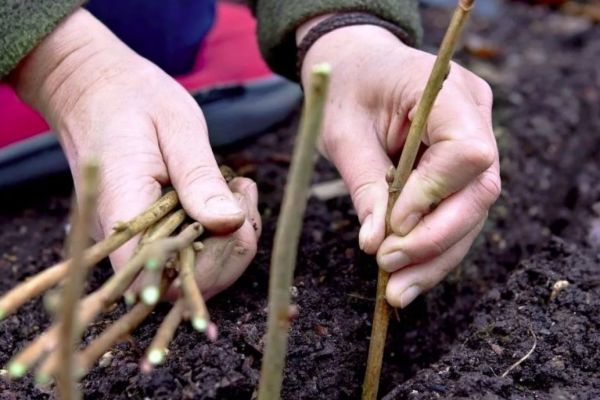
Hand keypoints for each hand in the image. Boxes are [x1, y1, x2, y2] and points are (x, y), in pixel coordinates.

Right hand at [10, 9, 260, 298]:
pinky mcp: (146, 230)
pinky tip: (230, 195)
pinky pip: (185, 250)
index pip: (161, 278)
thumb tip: (230, 223)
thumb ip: (200, 179)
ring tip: (241, 190)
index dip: (209, 268)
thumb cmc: (131, 99)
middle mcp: (122, 237)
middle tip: (245, 196)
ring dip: (229, 240)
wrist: (90, 87)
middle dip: (231, 250)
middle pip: (182, 283)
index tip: (239, 219)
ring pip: (189, 271)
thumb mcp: (176, 128)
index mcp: (124, 210)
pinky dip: (217, 231)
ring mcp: (133, 237)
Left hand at [298, 21, 499, 307]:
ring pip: (471, 212)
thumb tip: (375, 244)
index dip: (434, 194)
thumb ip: (364, 185)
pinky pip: (456, 212)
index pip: (466, 150)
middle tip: (391, 272)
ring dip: (435, 257)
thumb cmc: (345, 89)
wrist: (357, 66)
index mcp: (447, 91)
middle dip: (435, 239)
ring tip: (397, 292)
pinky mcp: (462, 167)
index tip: (393, 226)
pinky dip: (432, 248)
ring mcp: (475, 140)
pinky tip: (407, 278)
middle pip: (478, 191)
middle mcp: (474, 116)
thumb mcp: (342, 132)